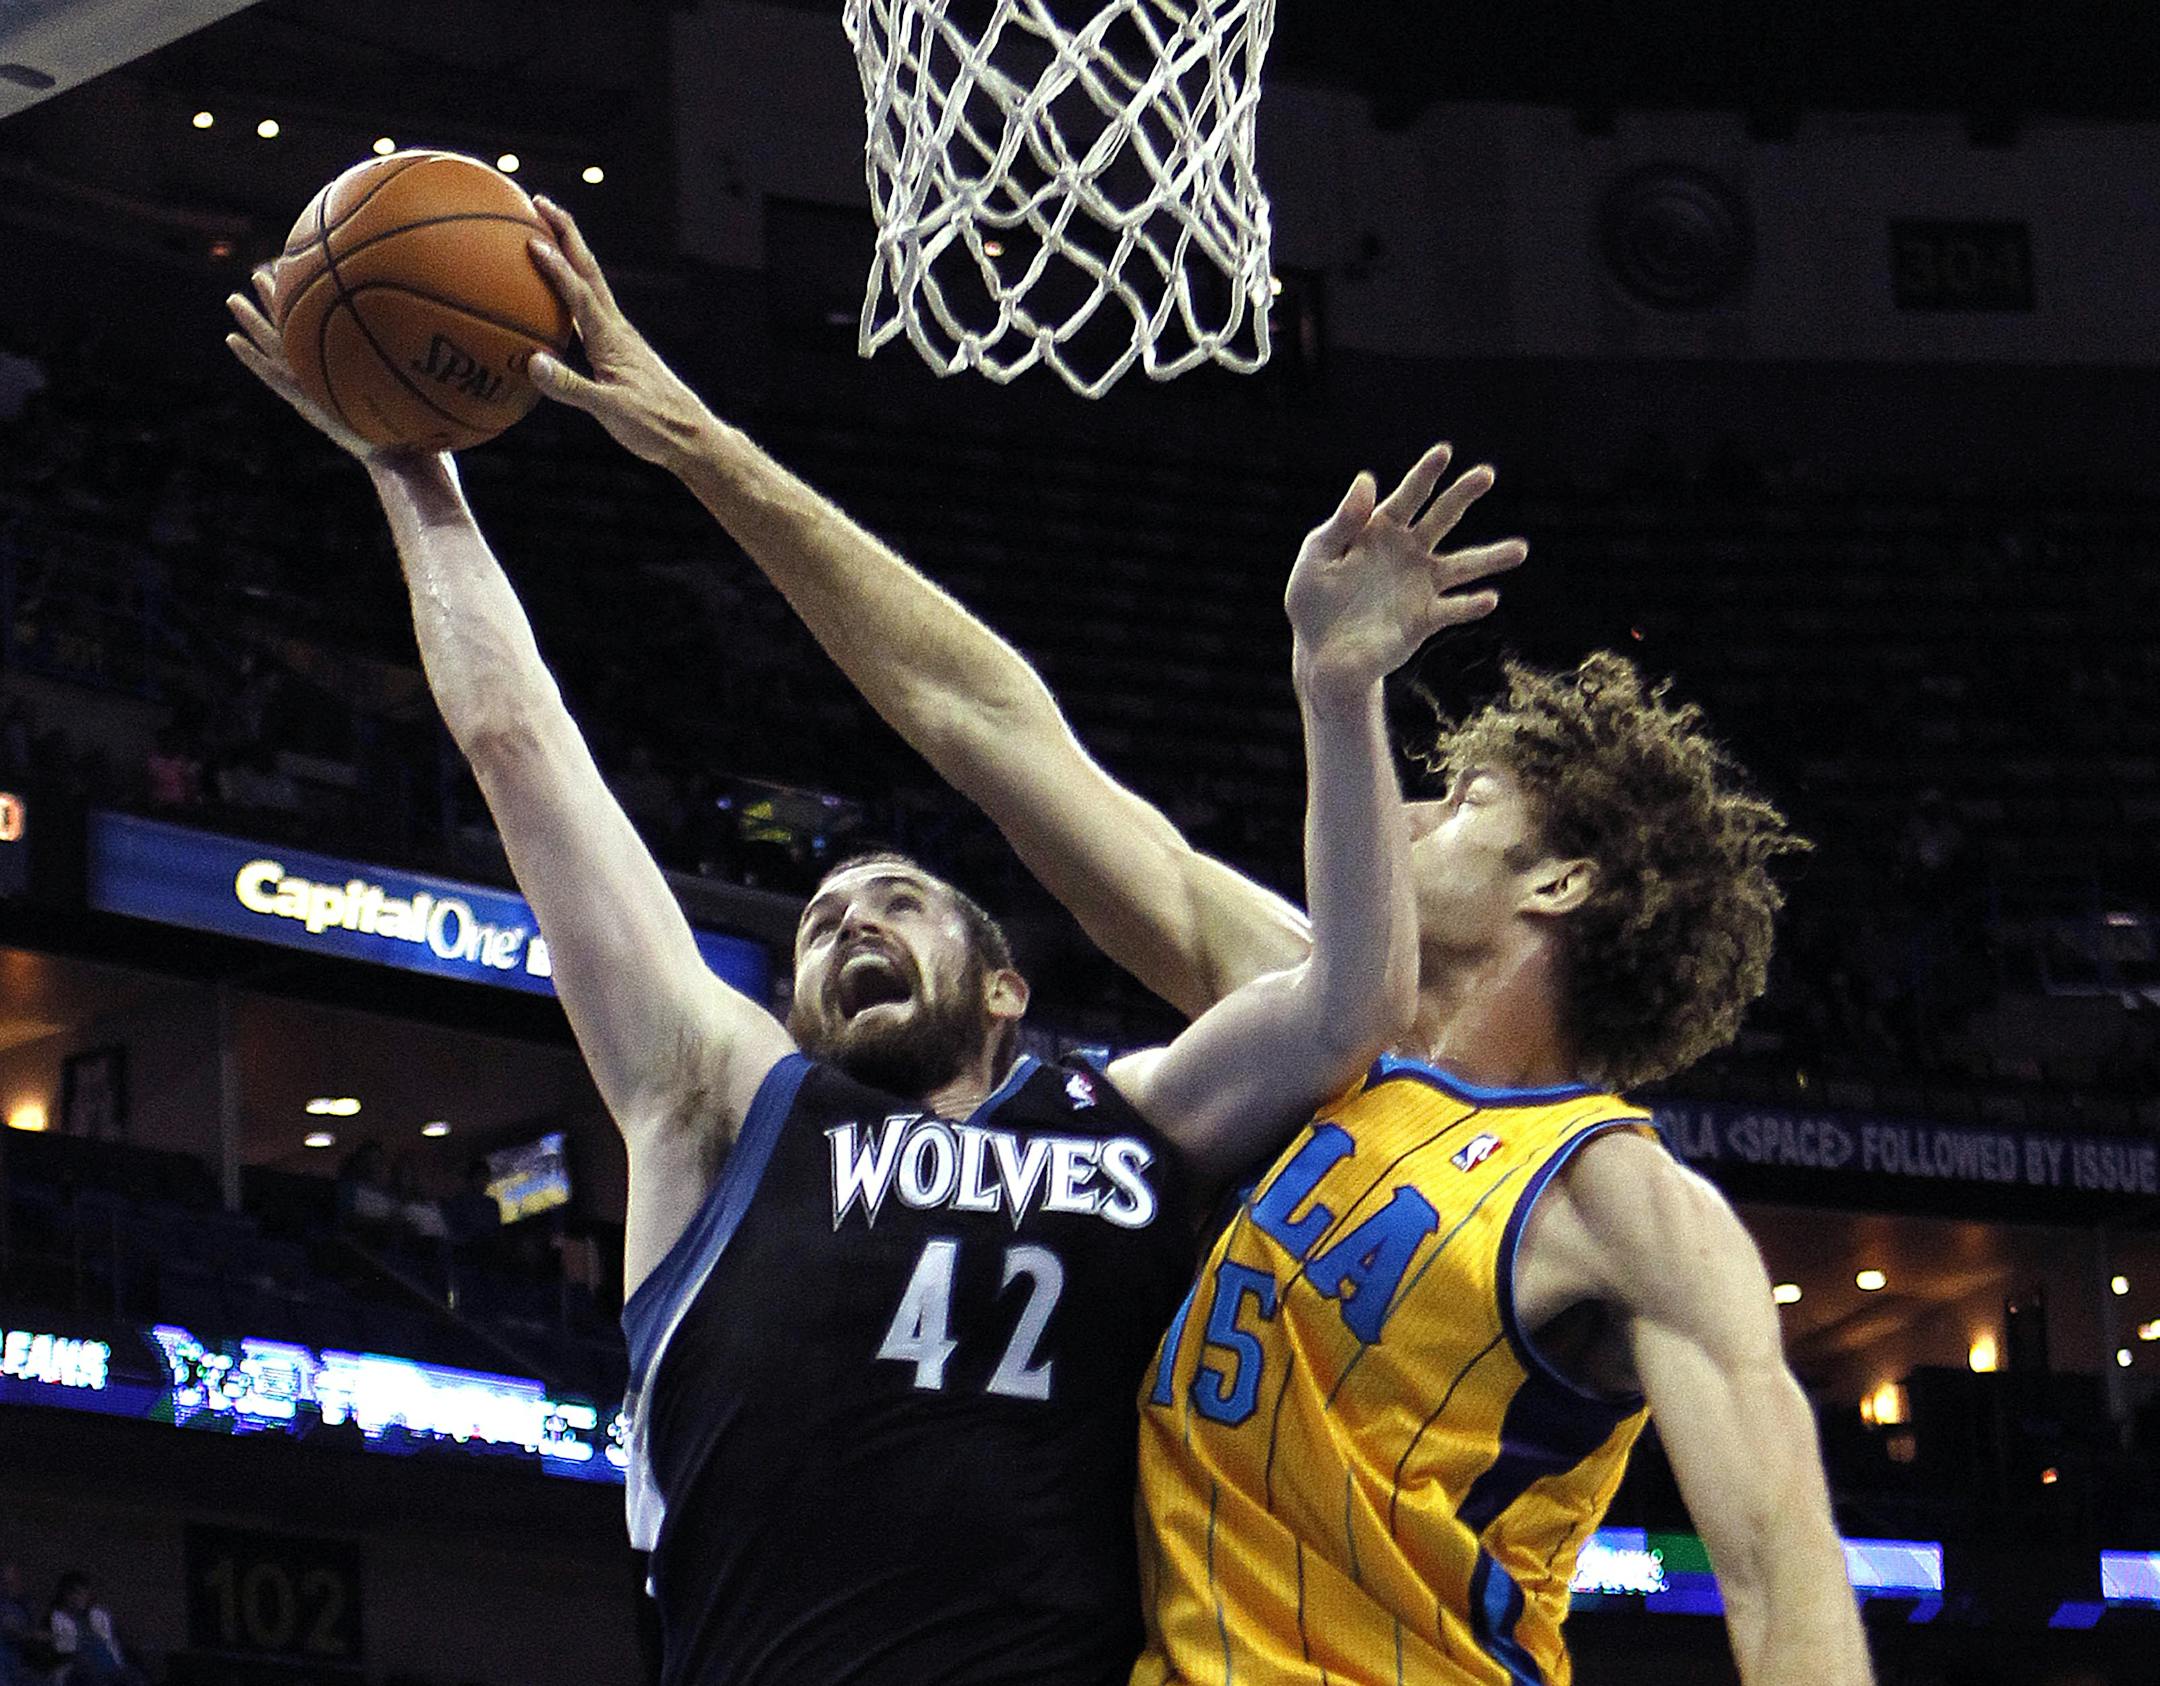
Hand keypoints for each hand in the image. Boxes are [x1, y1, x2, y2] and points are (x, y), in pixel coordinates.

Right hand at [225, 266, 436, 468]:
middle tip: (258, 277)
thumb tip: (460, 344)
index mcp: (350, 381)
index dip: (314, 313)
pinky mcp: (310, 408)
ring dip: (256, 326)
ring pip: (279, 352)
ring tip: (233, 301)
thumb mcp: (431, 396)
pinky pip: (277, 379)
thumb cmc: (431, 439)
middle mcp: (329, 385)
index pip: (328, 338)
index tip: (302, 283)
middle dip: (280, 308)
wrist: (412, 473)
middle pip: (298, 337)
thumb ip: (432, 371)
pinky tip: (233, 341)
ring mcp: (316, 395)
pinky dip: (254, 362)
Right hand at [525, 198, 713, 470]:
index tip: (531, 239)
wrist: (690, 436)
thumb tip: (533, 363)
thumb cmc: (655, 426)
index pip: (580, 295)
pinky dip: (569, 290)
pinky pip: (587, 310)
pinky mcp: (619, 351)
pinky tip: (556, 293)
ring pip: (589, 285)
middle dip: (565, 234)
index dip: (556, 268)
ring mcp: (619, 338)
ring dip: (568, 255)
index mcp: (613, 340)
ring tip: (543, 231)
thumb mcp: (612, 411)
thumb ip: (573, 389)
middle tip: (539, 201)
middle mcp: (616, 329)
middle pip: (588, 271)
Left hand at [1284, 443, 1525, 695]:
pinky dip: (1471, 606)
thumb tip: (1367, 479)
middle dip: (1463, 495)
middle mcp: (1407, 553)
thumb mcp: (1318, 556)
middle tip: (1486, 474)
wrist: (1322, 654)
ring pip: (1462, 566)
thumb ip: (1342, 522)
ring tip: (1520, 550)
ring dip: (1491, 557)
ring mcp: (1419, 585)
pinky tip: (1488, 600)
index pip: (1408, 496)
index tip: (1443, 452)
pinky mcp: (1423, 619)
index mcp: (1379, 531)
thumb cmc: (1314, 601)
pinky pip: (1452, 610)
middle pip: (1442, 518)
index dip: (1425, 474)